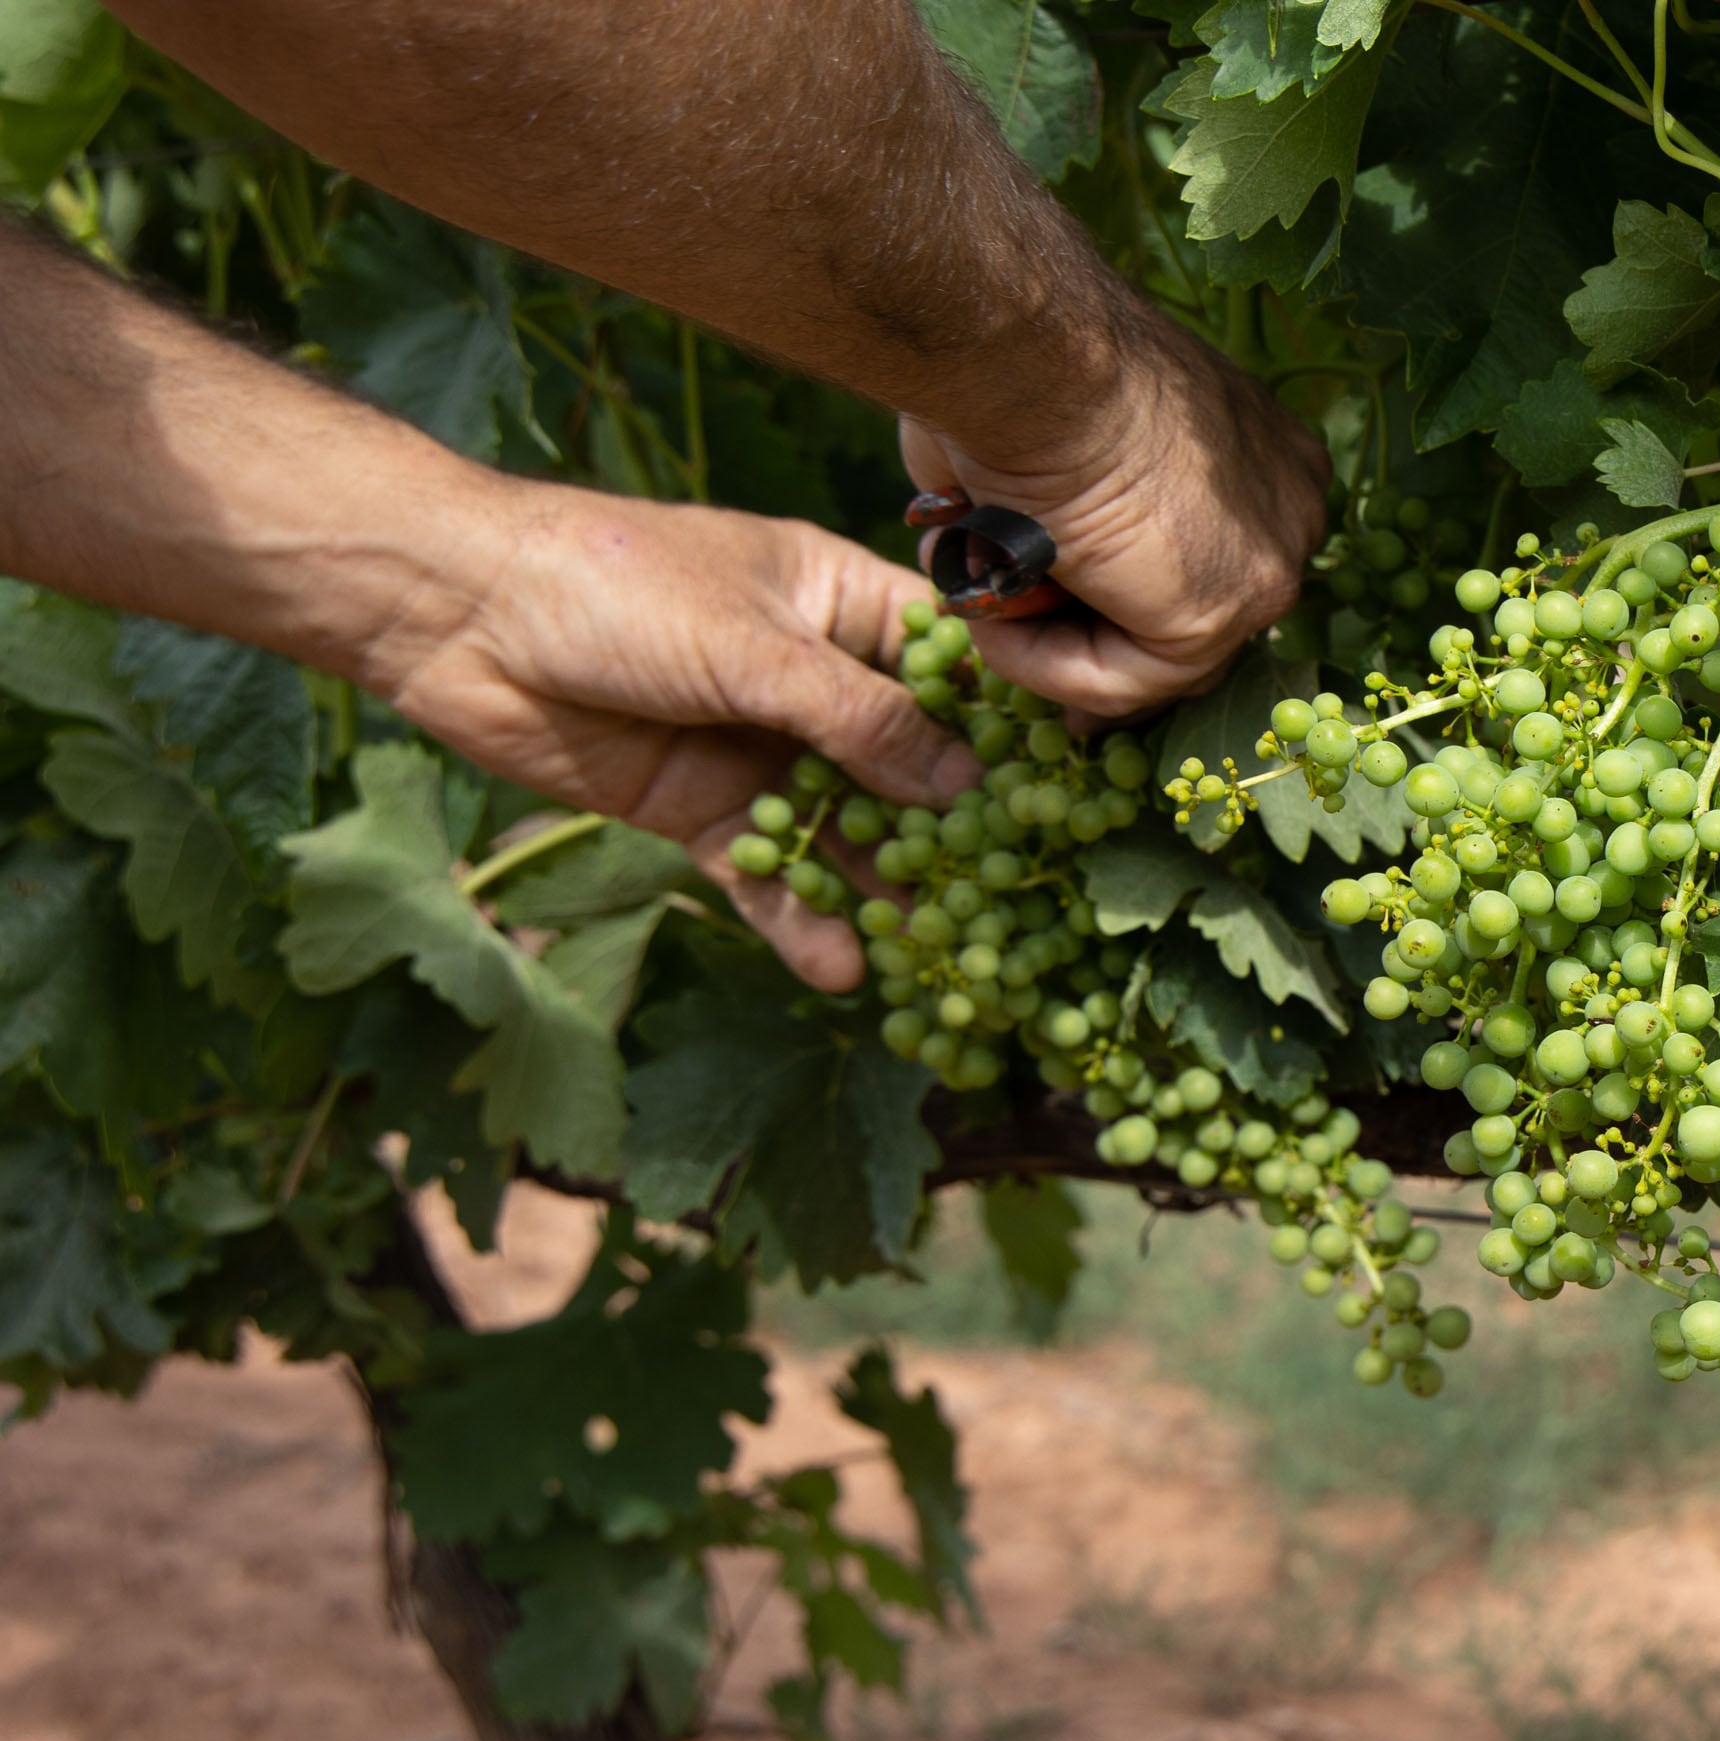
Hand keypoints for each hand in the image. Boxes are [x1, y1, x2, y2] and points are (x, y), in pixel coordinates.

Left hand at [365, 487, 979, 990]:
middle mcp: (810, 678)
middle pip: (904, 765)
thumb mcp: (754, 649)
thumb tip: (966, 787)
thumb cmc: (615, 588)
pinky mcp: (702, 808)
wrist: (458, 614)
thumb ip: (861, 723)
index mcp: (838, 605)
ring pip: (842, 828)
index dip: (999, 733)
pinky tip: (838, 968)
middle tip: (1001, 904)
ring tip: (928, 955)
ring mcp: (758, 747)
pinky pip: (768, 871)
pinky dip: (799, 919)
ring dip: (879, 889)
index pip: (947, 671)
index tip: (1057, 800)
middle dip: (948, 833)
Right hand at [899, 311, 1328, 717]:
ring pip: (1153, 658)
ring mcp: (1269, 564)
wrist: (1027, 352)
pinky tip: (995, 617)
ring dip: (1051, 648)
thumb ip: (1073, 511)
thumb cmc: (1026, 369)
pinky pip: (1126, 679)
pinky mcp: (1222, 612)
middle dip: (1104, 650)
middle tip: (1020, 656)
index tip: (1060, 625)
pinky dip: (1048, 664)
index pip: (1213, 561)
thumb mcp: (1072, 440)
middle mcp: (1292, 508)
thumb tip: (1005, 567)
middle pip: (1196, 620)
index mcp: (1267, 456)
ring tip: (977, 602)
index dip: (1129, 606)